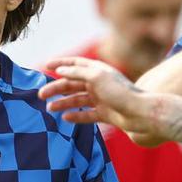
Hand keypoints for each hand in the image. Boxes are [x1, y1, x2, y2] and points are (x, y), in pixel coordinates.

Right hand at [39, 57, 157, 134]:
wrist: (140, 114)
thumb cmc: (120, 92)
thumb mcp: (96, 78)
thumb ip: (77, 73)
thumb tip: (60, 70)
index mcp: (98, 71)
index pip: (75, 64)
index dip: (60, 63)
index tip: (45, 65)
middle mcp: (99, 83)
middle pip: (73, 84)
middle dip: (56, 88)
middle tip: (40, 95)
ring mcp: (102, 99)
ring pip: (78, 99)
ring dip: (63, 103)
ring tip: (50, 109)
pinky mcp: (106, 113)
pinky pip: (87, 114)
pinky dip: (76, 116)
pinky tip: (65, 118)